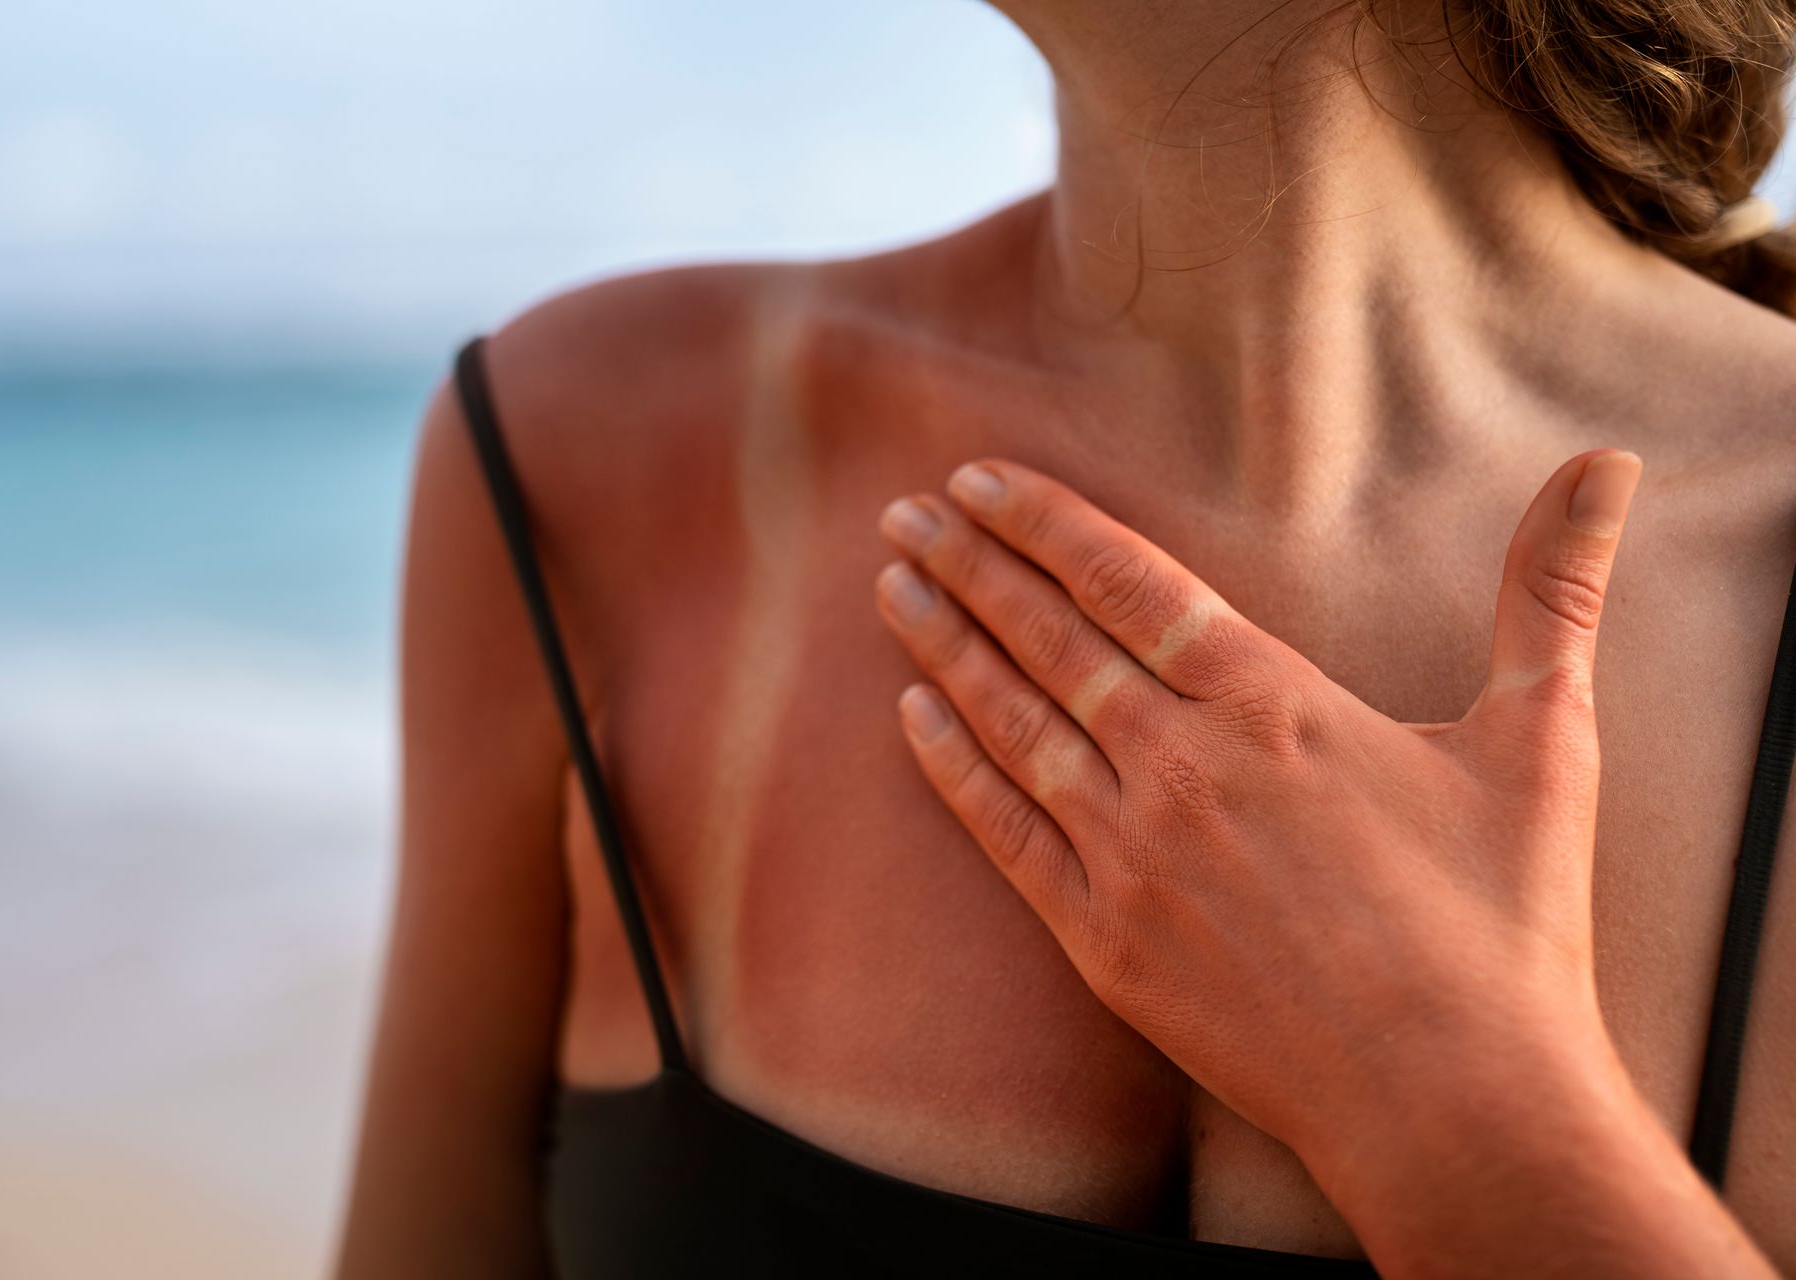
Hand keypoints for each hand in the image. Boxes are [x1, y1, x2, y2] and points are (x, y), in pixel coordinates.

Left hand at [871, 450, 1644, 1201]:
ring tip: (889, 586)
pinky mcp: (1103, 940)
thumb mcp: (1542, 739)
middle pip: (1049, 639)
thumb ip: (1552, 597)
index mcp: (1273, 705)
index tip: (979, 478)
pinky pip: (1004, 833)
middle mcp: (1182, 766)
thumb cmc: (1504, 924)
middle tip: (903, 512)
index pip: (1129, 584)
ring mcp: (1131, 854)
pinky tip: (910, 717)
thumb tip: (1603, 468)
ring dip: (944, 647)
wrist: (1452, 1099)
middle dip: (971, 567)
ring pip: (1013, 722)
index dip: (1046, 524)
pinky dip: (952, 768)